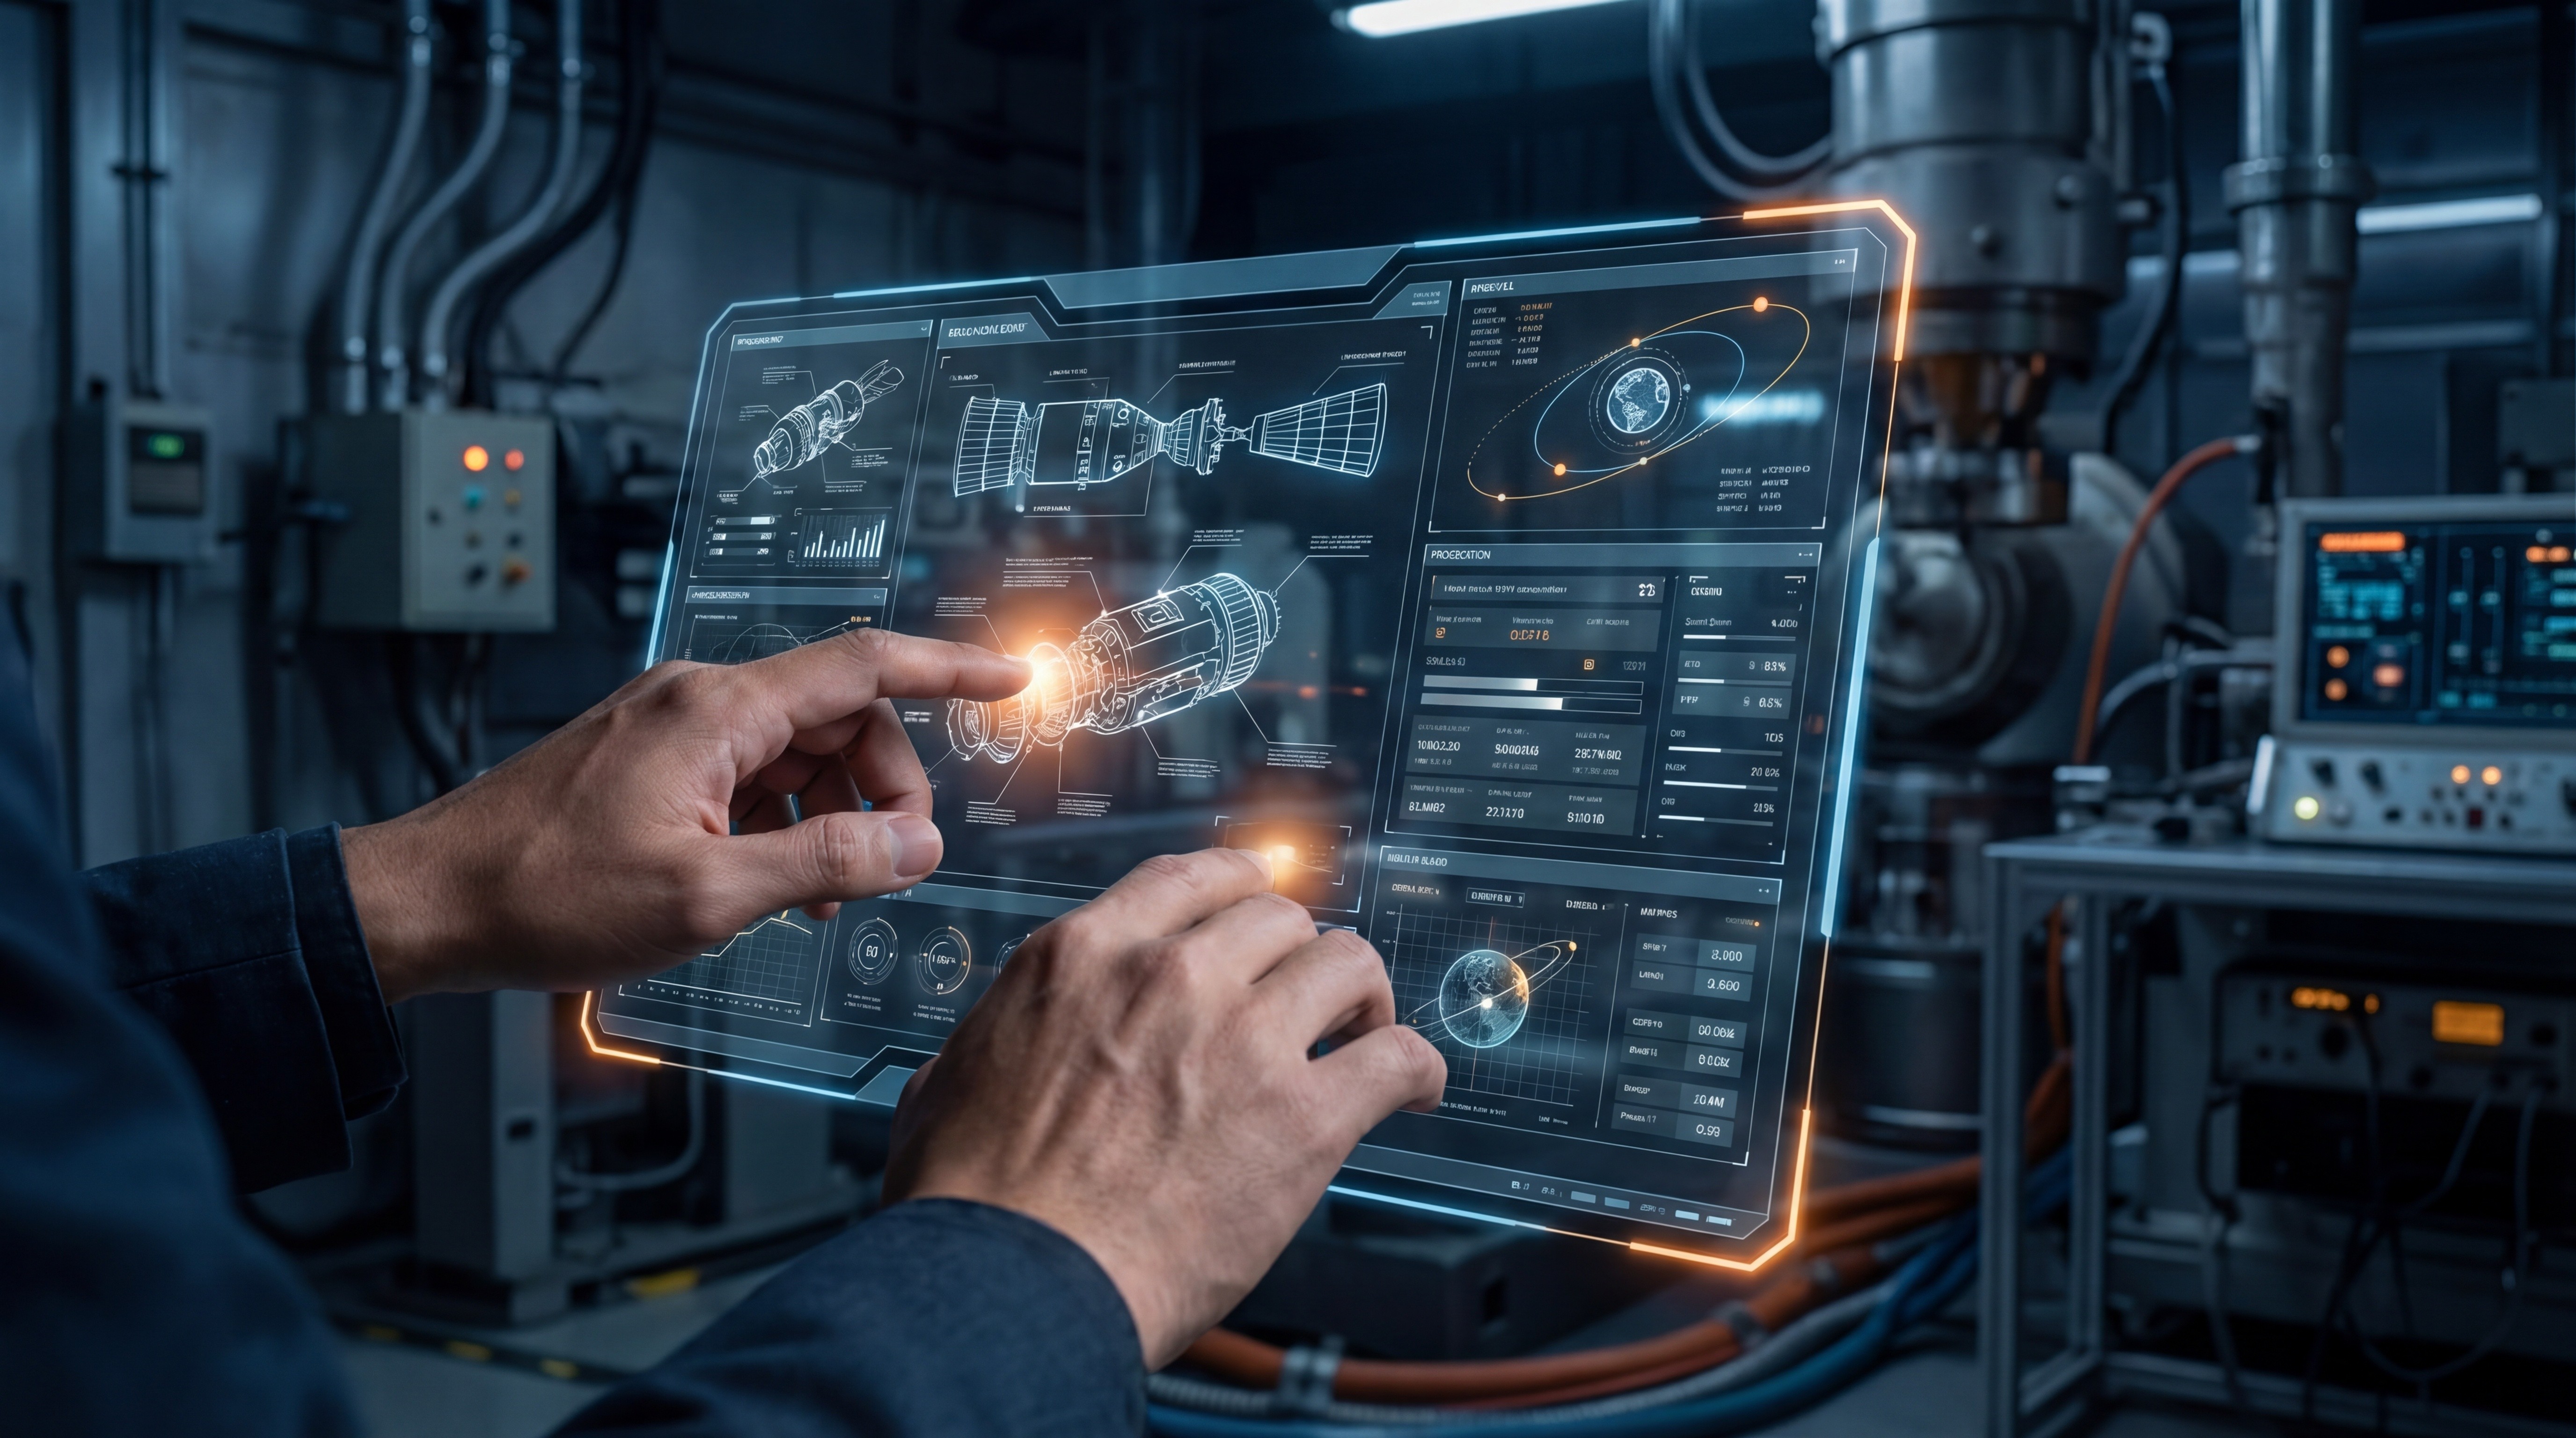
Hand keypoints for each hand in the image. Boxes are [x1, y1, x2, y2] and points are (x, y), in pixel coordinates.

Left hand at [342, 629, 1027, 1002]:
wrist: (429, 902)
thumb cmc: (545, 896)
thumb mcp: (706, 898)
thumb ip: (825, 864)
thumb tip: (914, 847)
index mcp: (717, 710)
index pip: (865, 665)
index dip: (951, 669)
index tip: (1010, 677)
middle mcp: (696, 697)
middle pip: (837, 716)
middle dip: (883, 787)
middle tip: (888, 867)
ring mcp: (668, 723)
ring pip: (795, 749)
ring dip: (830, 813)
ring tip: (817, 894)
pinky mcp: (647, 756)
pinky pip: (747, 770)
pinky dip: (780, 819)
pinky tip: (768, 881)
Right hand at [882, 849, 1448, 1366]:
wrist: (1010, 1284)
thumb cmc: (971, 1204)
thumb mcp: (953, 1080)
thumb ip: (996, 1039)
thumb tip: (990, 1051)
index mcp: (1082, 958)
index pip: (1193, 878)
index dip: (1242, 890)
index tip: (1261, 908)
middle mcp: (1169, 977)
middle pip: (1279, 917)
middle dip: (1296, 956)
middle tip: (1303, 1001)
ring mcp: (1242, 1038)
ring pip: (1347, 963)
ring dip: (1360, 998)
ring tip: (1361, 1036)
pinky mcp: (1302, 1116)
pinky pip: (1398, 1057)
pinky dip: (1417, 1069)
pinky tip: (1414, 1089)